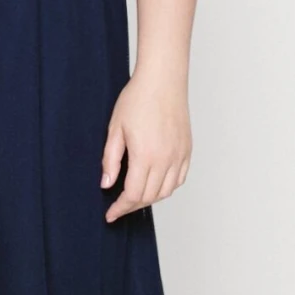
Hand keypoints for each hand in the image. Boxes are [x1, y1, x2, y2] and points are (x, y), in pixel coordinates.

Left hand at [101, 73, 190, 220]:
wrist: (162, 80)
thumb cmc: (137, 99)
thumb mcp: (115, 129)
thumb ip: (110, 160)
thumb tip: (107, 185)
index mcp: (146, 155)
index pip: (133, 195)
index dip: (120, 208)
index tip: (111, 214)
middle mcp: (166, 159)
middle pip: (150, 197)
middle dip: (132, 206)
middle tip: (119, 206)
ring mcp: (180, 155)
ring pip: (166, 191)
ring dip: (150, 199)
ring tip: (135, 197)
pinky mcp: (187, 150)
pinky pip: (179, 179)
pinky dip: (167, 188)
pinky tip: (155, 184)